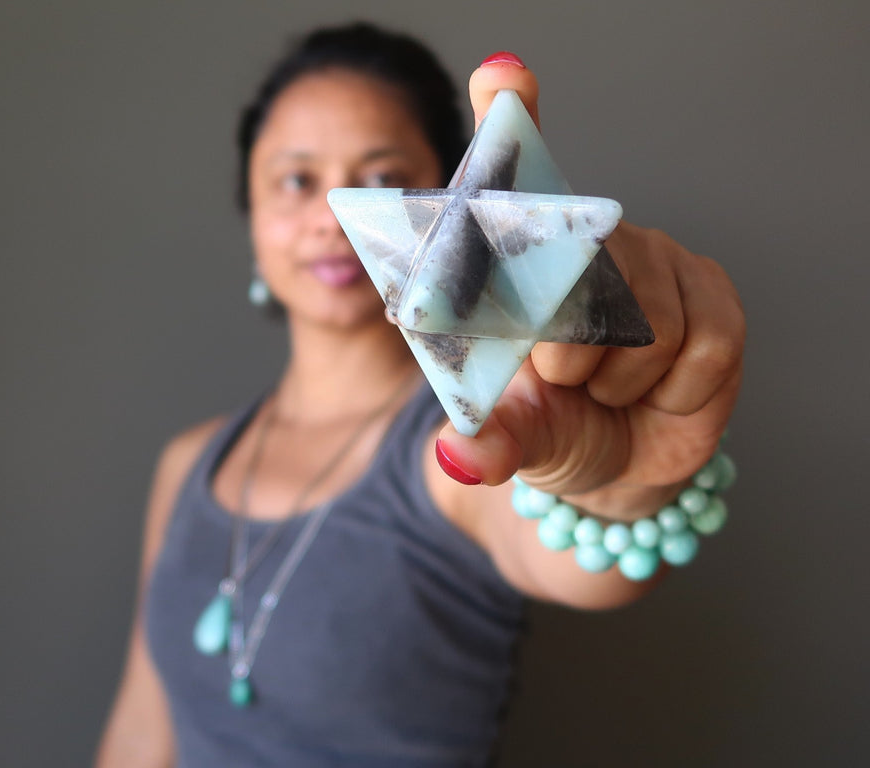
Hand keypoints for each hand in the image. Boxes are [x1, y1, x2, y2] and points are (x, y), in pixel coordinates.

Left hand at [436, 56, 744, 515]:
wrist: (616, 472)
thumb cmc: (551, 427)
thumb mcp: (510, 434)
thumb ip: (488, 440)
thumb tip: (461, 455)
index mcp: (529, 261)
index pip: (520, 174)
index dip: (513, 119)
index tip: (502, 78)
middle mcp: (596, 243)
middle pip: (588, 259)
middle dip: (565, 334)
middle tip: (557, 372)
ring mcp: (661, 264)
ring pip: (646, 317)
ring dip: (618, 376)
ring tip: (604, 388)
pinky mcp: (716, 301)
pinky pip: (700, 344)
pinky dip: (671, 390)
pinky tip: (655, 393)